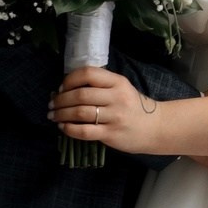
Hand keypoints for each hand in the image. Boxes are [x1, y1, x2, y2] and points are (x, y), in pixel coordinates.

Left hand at [52, 66, 167, 154]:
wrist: (155, 128)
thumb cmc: (133, 107)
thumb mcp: (121, 88)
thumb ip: (100, 85)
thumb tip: (66, 88)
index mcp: (117, 82)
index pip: (88, 73)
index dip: (69, 80)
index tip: (61, 88)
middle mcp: (116, 97)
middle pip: (80, 94)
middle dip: (60, 100)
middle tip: (52, 105)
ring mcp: (114, 116)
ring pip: (80, 112)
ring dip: (61, 114)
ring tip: (54, 116)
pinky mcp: (111, 134)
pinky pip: (84, 131)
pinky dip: (69, 129)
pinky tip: (63, 127)